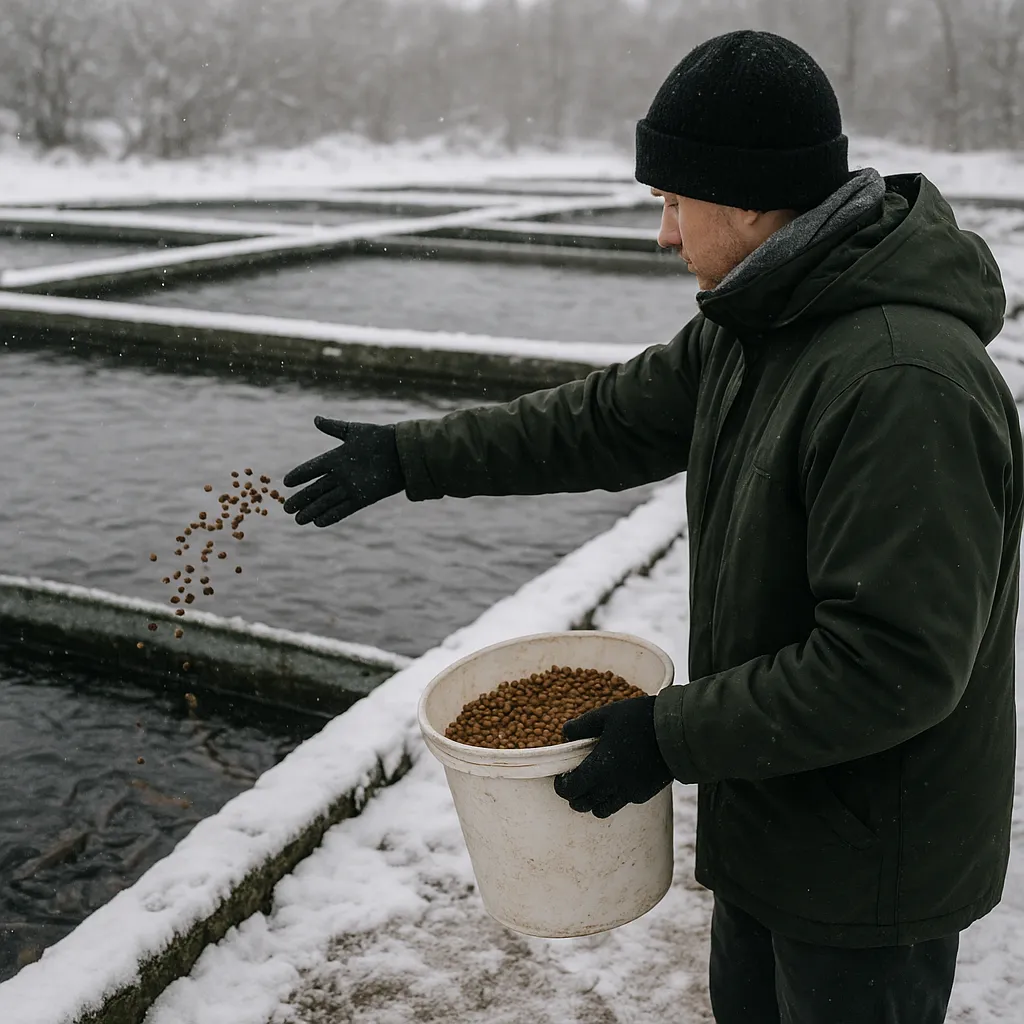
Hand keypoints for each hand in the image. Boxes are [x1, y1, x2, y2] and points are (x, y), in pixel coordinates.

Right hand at [283, 417, 404, 526]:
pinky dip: (331, 516)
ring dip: (313, 511)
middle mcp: (341, 475)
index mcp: (337, 458)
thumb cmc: (380, 438)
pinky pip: (343, 509)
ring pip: (327, 501)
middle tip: (286, 508)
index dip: (300, 475)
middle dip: (302, 499)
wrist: (402, 451)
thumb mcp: (354, 431)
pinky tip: (318, 523)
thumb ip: (334, 427)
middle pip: (317, 489)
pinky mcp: (362, 498)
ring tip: (298, 520)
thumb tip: (315, 419)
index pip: (313, 468)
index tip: (286, 482)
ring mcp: (351, 487)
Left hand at [553, 695, 672, 817]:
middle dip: (574, 796)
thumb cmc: (639, 720)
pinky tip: (615, 781)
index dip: (561, 786)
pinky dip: (612, 798)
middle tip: (574, 782)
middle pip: (583, 805)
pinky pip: (622, 803)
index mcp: (600, 767)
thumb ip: (583, 725)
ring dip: (592, 802)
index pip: (571, 789)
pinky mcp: (644, 794)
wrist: (677, 732)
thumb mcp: (607, 715)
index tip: (561, 778)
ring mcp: (630, 793)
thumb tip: (565, 732)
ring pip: (602, 810)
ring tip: (593, 785)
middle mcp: (613, 786)